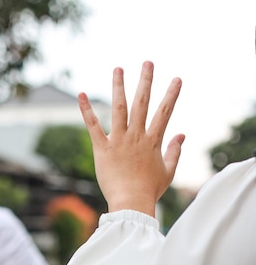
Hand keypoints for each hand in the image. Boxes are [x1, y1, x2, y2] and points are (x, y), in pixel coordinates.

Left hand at [78, 61, 184, 215]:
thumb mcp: (167, 171)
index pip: (164, 112)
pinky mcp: (102, 148)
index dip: (171, 95)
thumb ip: (175, 152)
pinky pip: (93, 126)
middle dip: (146, 81)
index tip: (177, 79)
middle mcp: (136, 136)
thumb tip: (182, 135)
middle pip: (142, 103)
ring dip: (119, 86)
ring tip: (118, 69)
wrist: (131, 202)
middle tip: (147, 62)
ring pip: (119, 108)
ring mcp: (119, 140)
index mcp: (152, 141)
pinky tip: (81, 94)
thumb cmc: (149, 190)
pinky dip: (86, 110)